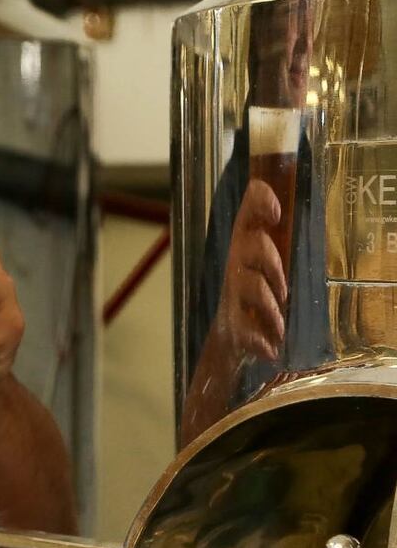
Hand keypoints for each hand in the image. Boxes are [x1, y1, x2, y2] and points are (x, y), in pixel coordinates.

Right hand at [213, 179, 287, 362]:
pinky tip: (270, 350)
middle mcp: (238, 262)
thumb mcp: (277, 258)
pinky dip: (256, 341)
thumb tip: (314, 196)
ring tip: (282, 326)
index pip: (247, 212)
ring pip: (249, 289)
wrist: (234, 336)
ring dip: (268, 306)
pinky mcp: (234, 323)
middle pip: (248, 249)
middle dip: (268, 262)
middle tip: (285, 284)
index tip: (277, 211)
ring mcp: (234, 292)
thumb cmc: (265, 289)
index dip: (258, 204)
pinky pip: (242, 330)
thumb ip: (290, 237)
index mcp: (249, 241)